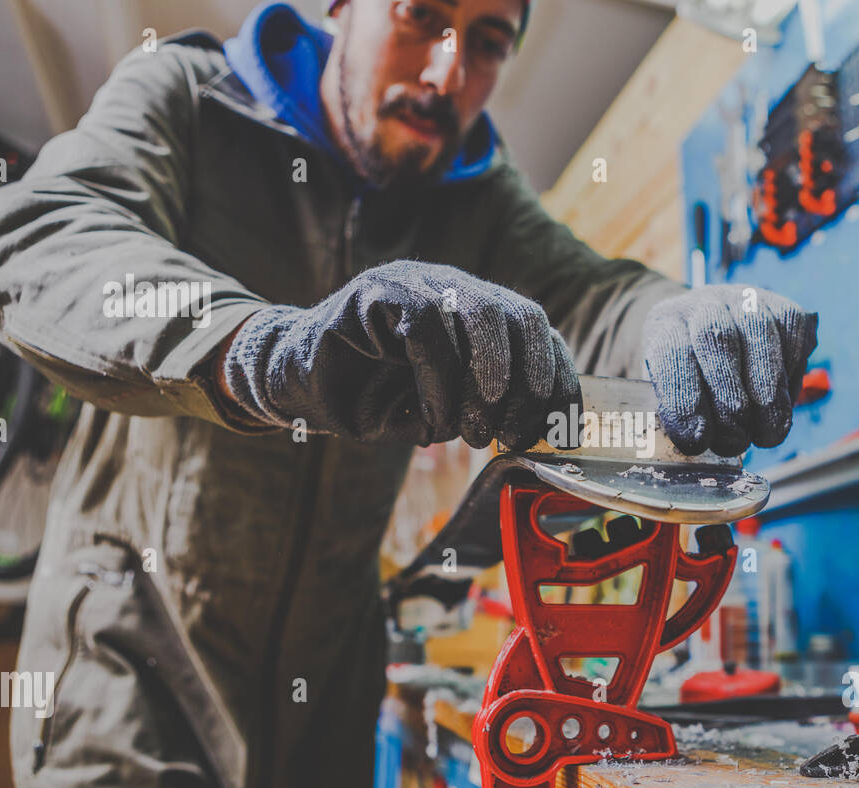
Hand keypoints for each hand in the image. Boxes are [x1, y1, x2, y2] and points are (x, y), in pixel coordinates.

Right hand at [220, 260, 579, 448]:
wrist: (298, 387)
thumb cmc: (374, 399)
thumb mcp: (445, 410)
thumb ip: (488, 409)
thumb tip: (539, 431)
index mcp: (479, 314)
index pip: (539, 334)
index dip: (560, 381)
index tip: (560, 432)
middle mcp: (454, 289)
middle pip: (522, 316)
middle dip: (530, 383)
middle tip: (512, 434)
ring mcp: (417, 282)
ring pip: (482, 312)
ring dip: (487, 382)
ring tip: (473, 432)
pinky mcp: (378, 291)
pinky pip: (427, 326)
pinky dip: (439, 381)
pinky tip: (431, 418)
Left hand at [643, 285, 816, 456]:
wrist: (719, 338)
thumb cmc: (693, 379)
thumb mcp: (673, 394)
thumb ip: (679, 414)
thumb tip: (697, 441)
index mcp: (665, 323)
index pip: (671, 353)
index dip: (684, 399)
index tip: (697, 440)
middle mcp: (705, 305)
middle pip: (716, 339)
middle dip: (729, 399)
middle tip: (736, 441)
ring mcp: (747, 302)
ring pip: (759, 336)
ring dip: (767, 394)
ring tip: (767, 435)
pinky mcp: (785, 309)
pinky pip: (793, 339)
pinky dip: (791, 378)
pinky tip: (782, 405)